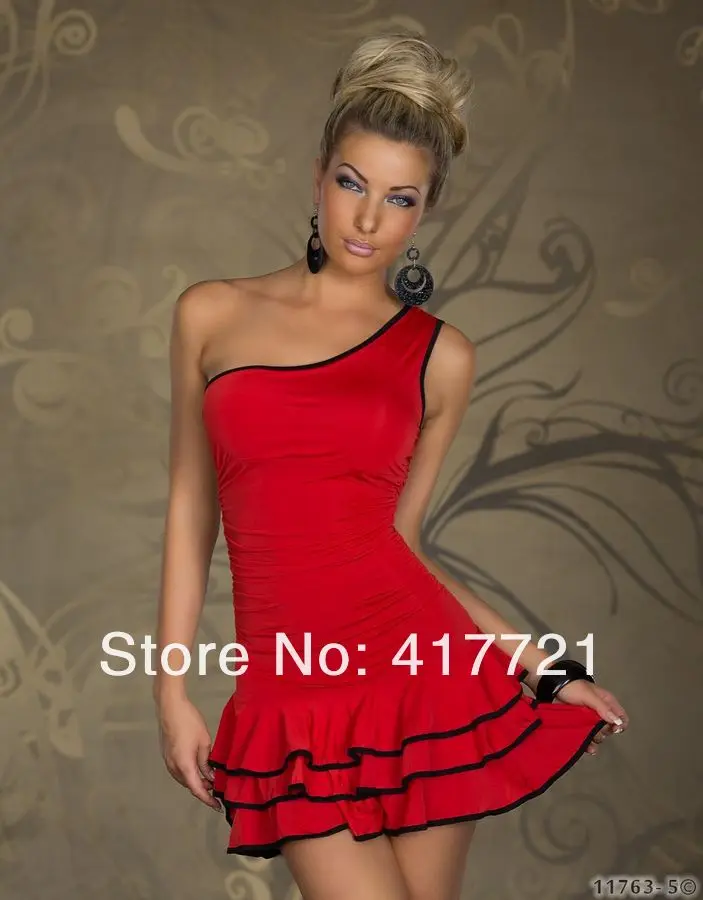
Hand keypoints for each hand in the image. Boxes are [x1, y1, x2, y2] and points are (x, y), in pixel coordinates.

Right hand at [156, 693, 222, 811]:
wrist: (170, 707)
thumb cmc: (189, 722)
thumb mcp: (204, 742)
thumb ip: (207, 762)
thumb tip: (210, 776)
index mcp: (184, 765)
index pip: (197, 789)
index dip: (208, 800)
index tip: (218, 806)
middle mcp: (173, 767)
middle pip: (189, 785)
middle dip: (203, 790)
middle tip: (218, 790)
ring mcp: (168, 760)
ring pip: (184, 778)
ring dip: (196, 781)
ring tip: (211, 779)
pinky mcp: (167, 754)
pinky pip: (179, 770)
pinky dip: (189, 773)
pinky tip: (199, 768)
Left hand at [554, 680, 628, 755]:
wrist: (552, 687)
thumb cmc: (572, 686)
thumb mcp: (588, 695)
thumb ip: (602, 707)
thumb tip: (615, 720)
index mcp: (606, 702)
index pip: (621, 717)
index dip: (619, 725)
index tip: (612, 729)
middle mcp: (600, 712)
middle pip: (609, 729)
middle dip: (603, 732)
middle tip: (595, 728)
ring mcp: (589, 720)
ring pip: (598, 735)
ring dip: (594, 739)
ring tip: (587, 737)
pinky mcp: (579, 725)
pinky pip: (587, 738)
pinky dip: (587, 744)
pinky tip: (586, 747)